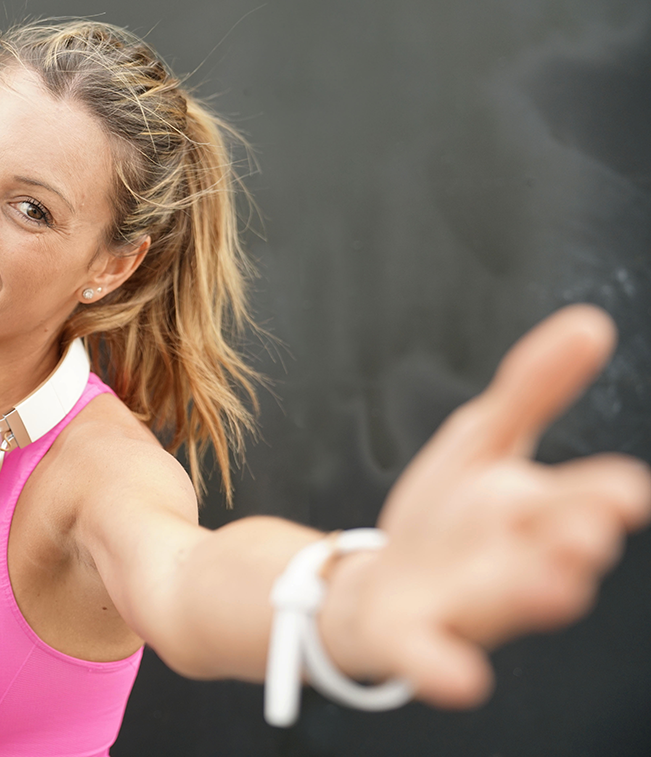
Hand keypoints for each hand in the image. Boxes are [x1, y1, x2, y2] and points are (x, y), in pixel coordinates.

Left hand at [321, 304, 650, 707]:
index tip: (626, 490)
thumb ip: (532, 390)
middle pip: (549, 554)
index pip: (575, 503)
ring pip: (504, 603)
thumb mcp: (481, 441)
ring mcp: (463, 603)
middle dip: (571, 542)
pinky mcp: (412, 634)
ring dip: (530, 596)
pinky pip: (431, 656)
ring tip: (556, 586)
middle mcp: (510, 564)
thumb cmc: (445, 515)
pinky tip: (461, 680)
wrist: (375, 582)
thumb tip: (593, 323)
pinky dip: (445, 668)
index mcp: (531, 513)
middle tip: (588, 530)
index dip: (598, 498)